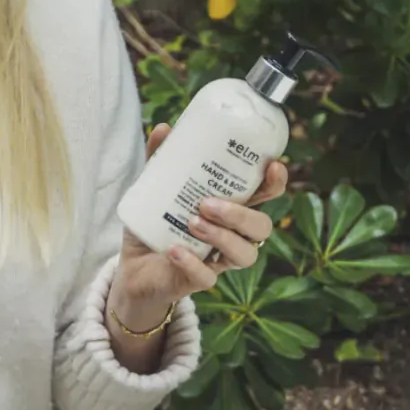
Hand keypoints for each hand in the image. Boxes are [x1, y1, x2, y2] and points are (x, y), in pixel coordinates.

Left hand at [113, 123, 288, 324]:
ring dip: (223, 237)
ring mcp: (218, 261)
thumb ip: (160, 159)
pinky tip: (174, 250)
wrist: (133, 266)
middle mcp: (232, 235)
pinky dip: (191, 263)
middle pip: (261, 228)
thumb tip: (163, 129)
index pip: (266, 196)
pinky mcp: (198, 281)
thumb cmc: (156, 222)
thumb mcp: (154, 187)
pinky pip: (207, 278)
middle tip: (207, 203)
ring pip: (245, 255)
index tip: (273, 166)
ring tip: (193, 223)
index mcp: (231, 208)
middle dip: (241, 214)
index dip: (275, 183)